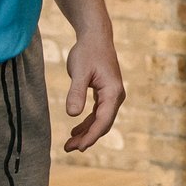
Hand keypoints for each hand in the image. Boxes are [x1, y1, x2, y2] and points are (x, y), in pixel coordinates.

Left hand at [61, 34, 124, 152]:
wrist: (95, 37)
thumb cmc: (88, 52)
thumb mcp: (79, 72)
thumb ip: (76, 93)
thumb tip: (73, 115)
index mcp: (113, 92)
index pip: (103, 120)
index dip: (91, 135)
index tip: (78, 147)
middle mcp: (116, 96)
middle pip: (103, 124)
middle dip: (88, 138)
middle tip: (69, 148)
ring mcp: (111, 95)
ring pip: (101, 120)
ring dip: (87, 132)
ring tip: (70, 144)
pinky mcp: (105, 93)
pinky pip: (98, 113)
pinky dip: (87, 123)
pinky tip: (75, 130)